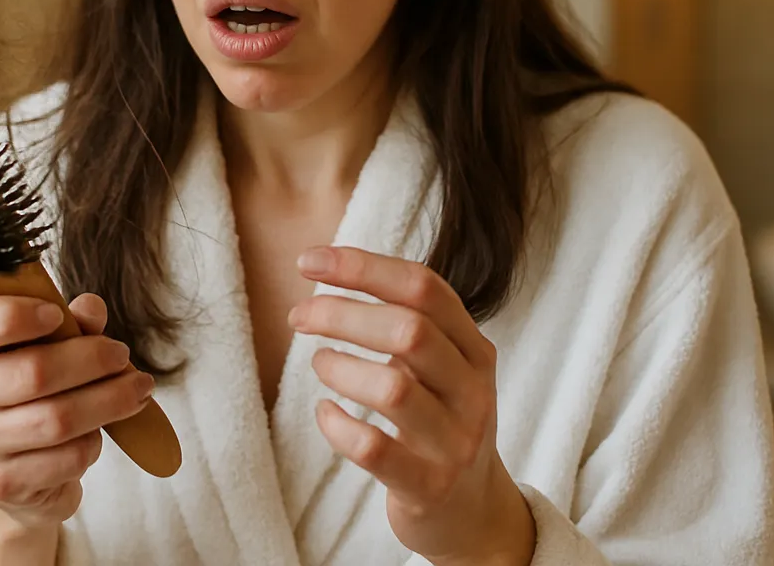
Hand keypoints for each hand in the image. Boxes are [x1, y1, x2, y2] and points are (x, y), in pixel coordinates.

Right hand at [0, 292, 155, 535]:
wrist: (22, 470)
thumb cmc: (35, 390)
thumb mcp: (52, 346)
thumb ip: (71, 322)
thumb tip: (91, 309)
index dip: (10, 316)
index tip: (55, 314)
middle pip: (32, 372)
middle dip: (91, 360)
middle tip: (122, 354)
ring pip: (57, 419)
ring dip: (109, 401)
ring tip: (138, 388)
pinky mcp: (1, 482)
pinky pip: (66, 457)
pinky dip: (94, 442)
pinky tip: (100, 432)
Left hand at [289, 247, 536, 565]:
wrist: (474, 512)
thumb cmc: (440, 422)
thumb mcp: (441, 367)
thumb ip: (405, 321)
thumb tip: (330, 270)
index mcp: (474, 349)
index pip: (423, 287)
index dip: (362, 267)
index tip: (310, 261)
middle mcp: (473, 390)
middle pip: (408, 330)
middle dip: (341, 314)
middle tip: (298, 316)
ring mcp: (455, 441)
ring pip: (392, 388)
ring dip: (339, 368)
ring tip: (320, 363)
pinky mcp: (429, 486)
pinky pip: (373, 449)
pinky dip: (337, 425)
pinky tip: (326, 414)